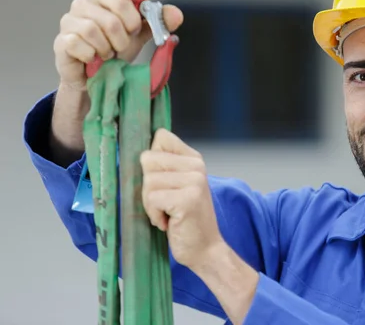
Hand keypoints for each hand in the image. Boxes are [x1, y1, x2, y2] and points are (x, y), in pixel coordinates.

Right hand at [53, 0, 183, 88]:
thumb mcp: (140, 35)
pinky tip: (92, 60)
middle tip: (120, 48)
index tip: (134, 31)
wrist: (98, 77)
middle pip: (109, 19)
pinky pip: (76, 43)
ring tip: (107, 55)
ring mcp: (68, 22)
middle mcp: (82, 4)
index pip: (121, 0)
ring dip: (106, 49)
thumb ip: (157, 22)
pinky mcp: (61, 41)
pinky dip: (90, 55)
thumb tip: (177, 14)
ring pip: (91, 30)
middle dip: (121, 40)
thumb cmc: (116, 50)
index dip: (132, 20)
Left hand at [140, 128, 224, 268]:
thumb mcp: (177, 186)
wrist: (205, 249)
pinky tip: (168, 222)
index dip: (151, 159)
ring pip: (148, 181)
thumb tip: (135, 154)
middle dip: (147, 186)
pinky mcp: (188, 199)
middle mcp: (196, 166)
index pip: (160, 137)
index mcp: (193, 158)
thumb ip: (163, 168)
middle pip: (148, 160)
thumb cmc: (185, 220)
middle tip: (163, 203)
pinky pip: (152, 199)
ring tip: (167, 213)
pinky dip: (154, 215)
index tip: (159, 180)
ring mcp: (194, 181)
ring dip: (150, 204)